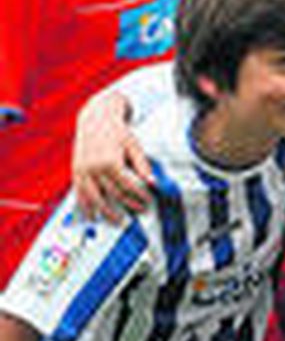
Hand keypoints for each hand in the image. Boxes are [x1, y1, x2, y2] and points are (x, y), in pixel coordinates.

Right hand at [72, 90, 149, 222]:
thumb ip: (143, 165)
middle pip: (113, 194)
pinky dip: (85, 205)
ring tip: (116, 221)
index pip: (128, 187)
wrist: (96, 119)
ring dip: (105, 212)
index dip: (140, 196)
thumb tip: (152, 182)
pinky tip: (92, 214)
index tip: (149, 201)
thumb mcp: (134, 146)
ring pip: (94, 198)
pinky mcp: (76, 171)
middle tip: (139, 212)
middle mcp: (94, 168)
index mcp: (110, 162)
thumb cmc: (117, 131)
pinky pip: (79, 192)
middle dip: (128, 205)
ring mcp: (83, 170)